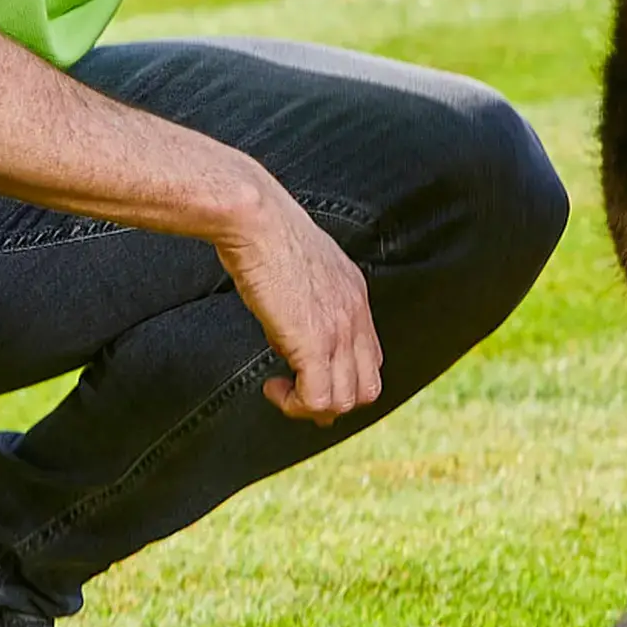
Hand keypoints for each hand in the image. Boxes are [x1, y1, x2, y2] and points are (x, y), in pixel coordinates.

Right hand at [218, 174, 385, 423]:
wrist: (255, 219)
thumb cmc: (264, 234)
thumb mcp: (300, 268)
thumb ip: (306, 301)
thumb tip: (289, 334)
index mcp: (355, 296)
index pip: (371, 359)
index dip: (343, 380)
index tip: (309, 379)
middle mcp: (356, 315)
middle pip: (367, 388)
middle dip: (332, 402)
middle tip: (296, 394)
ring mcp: (339, 330)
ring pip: (346, 401)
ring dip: (311, 407)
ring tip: (281, 390)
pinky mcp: (314, 342)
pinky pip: (318, 399)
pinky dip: (295, 405)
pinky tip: (273, 387)